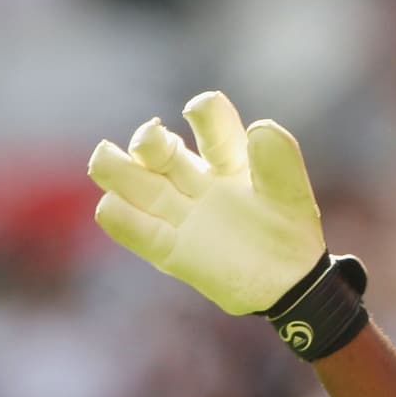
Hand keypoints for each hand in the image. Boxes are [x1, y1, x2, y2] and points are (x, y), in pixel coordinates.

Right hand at [86, 91, 323, 315]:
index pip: (211, 123)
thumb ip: (280, 160)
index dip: (205, 112)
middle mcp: (197, 181)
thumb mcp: (291, 193)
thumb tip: (261, 127)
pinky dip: (121, 218)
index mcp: (230, 160)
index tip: (200, 111)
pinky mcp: (171, 250)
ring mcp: (180, 214)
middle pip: (158, 151)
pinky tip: (112, 206)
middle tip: (149, 142)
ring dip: (115, 168)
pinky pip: (137, 231)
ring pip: (135, 183)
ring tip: (104, 158)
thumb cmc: (290, 232)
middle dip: (147, 141)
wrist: (291, 285)